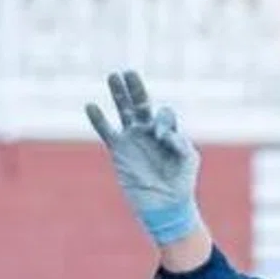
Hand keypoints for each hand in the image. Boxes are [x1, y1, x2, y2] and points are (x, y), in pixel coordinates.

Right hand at [85, 70, 201, 245]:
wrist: (165, 206)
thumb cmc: (181, 184)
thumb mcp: (188, 160)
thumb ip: (179, 142)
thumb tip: (162, 133)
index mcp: (168, 132)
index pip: (163, 114)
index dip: (162, 121)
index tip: (161, 138)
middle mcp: (150, 132)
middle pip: (142, 103)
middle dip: (136, 88)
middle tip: (128, 72)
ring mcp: (133, 140)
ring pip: (124, 111)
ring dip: (118, 94)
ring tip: (113, 76)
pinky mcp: (119, 151)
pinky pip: (107, 132)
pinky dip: (99, 120)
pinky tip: (91, 106)